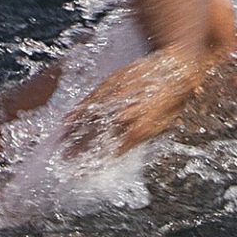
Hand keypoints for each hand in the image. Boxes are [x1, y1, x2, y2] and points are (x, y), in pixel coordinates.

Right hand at [61, 50, 217, 156]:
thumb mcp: (166, 123)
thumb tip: (125, 150)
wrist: (177, 62)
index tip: (80, 173)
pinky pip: (90, 100)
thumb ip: (144, 137)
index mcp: (141, 129)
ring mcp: (117, 98)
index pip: (111, 152)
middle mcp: (126, 114)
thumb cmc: (176, 95)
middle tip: (64, 162)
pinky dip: (77, 112)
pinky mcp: (112, 83)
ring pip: (89, 120)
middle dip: (78, 152)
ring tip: (59, 146)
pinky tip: (66, 121)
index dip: (94, 164)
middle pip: (96, 138)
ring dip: (72, 135)